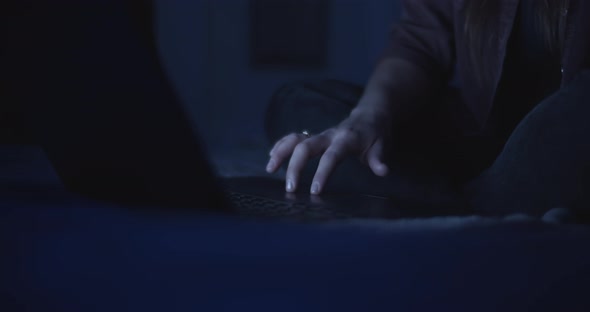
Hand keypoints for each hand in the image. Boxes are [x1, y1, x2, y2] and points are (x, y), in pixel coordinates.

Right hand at [265, 109, 390, 194]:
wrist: (369, 115)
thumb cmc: (375, 134)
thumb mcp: (381, 145)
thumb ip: (378, 159)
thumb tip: (383, 171)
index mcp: (346, 140)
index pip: (331, 157)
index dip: (321, 173)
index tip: (315, 192)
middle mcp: (328, 135)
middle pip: (305, 147)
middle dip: (295, 167)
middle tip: (290, 189)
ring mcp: (319, 134)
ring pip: (295, 139)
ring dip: (281, 153)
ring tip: (269, 169)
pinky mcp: (314, 135)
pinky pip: (293, 138)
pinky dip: (281, 145)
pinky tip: (271, 157)